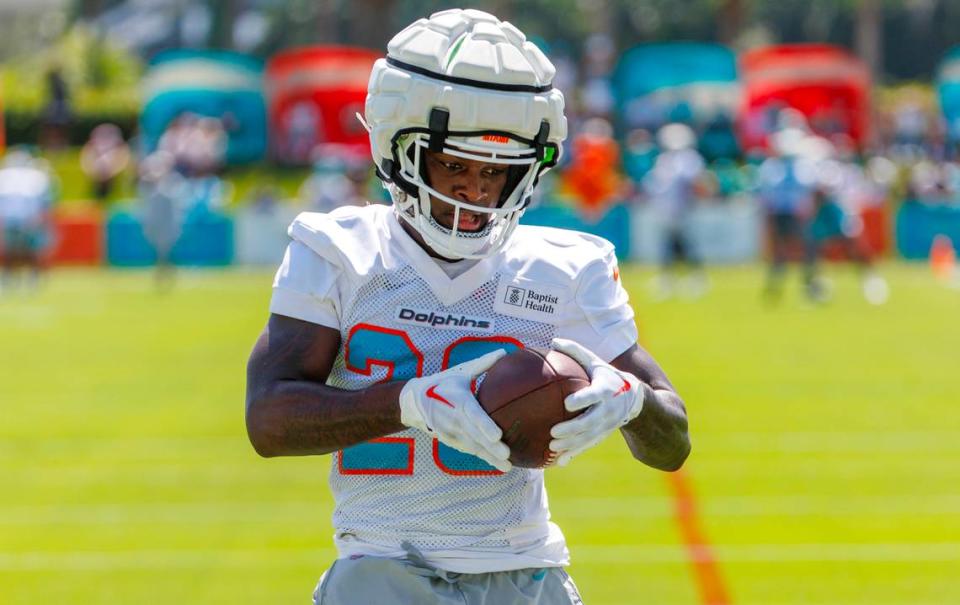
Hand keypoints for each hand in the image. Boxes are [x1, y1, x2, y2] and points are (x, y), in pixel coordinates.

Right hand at [399, 349, 511, 472]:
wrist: (414, 401)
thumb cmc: (442, 383)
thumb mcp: (460, 372)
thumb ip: (482, 364)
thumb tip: (504, 351)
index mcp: (458, 400)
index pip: (472, 414)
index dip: (484, 425)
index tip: (498, 435)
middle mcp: (454, 418)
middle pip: (474, 435)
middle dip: (490, 447)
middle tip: (507, 455)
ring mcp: (450, 432)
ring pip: (472, 446)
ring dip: (489, 456)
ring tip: (507, 466)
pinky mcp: (450, 440)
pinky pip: (468, 450)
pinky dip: (482, 458)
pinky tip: (497, 464)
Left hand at [549, 338, 643, 465]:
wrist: (634, 398)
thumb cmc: (607, 376)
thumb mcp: (596, 362)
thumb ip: (575, 352)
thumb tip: (553, 341)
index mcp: (605, 390)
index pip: (594, 395)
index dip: (583, 399)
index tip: (567, 403)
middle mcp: (608, 410)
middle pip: (590, 422)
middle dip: (573, 429)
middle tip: (553, 432)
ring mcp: (606, 425)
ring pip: (589, 438)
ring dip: (571, 445)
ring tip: (552, 448)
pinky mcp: (603, 435)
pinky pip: (588, 446)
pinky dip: (574, 454)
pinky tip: (559, 461)